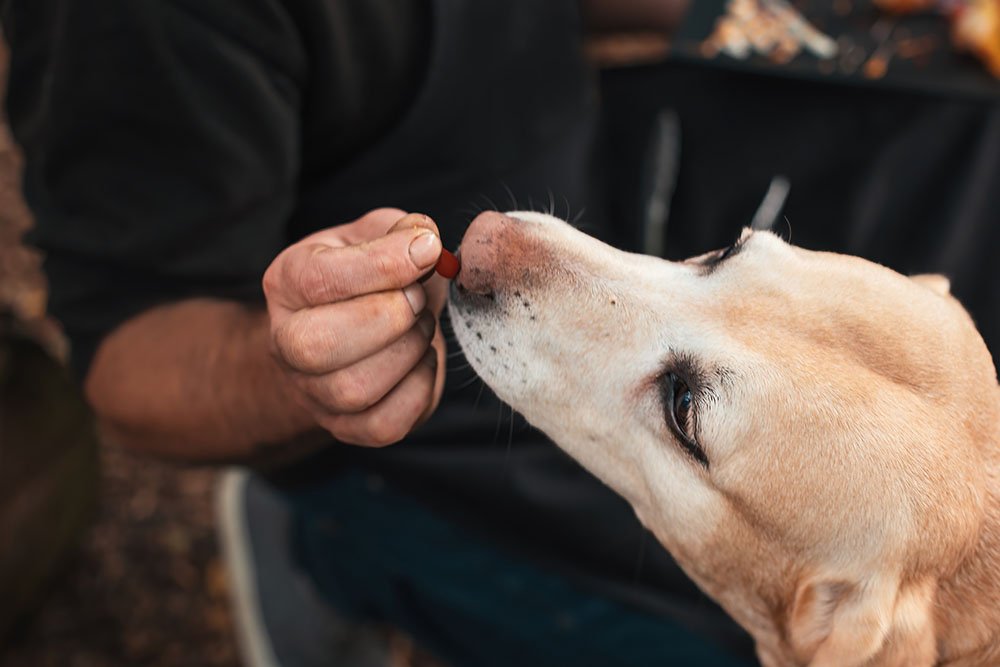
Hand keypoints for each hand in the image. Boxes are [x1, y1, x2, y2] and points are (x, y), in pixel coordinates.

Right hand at [263, 208, 447, 445]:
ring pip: (355, 390)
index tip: (426, 250)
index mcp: (287, 282)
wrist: (354, 329)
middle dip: (390, 318)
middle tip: (418, 299)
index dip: (383, 264)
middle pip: (319, 346)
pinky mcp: (345, 428)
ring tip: (420, 327)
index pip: (320, 279)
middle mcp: (286, 341)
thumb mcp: (376, 236)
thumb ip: (400, 229)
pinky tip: (421, 360)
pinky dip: (419, 390)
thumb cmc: (368, 277)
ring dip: (409, 352)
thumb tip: (423, 241)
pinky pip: (385, 425)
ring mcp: (311, 392)